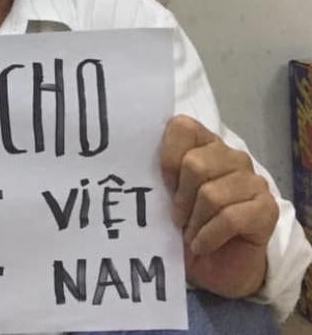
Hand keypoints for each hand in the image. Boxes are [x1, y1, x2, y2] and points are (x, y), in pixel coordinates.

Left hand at [160, 114, 277, 298]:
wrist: (218, 267)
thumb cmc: (187, 225)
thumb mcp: (165, 196)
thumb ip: (155, 174)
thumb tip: (128, 163)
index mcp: (204, 142)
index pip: (182, 126)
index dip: (167, 158)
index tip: (164, 186)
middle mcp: (232, 155)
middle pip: (195, 164)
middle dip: (180, 198)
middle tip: (177, 219)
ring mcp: (253, 180)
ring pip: (212, 194)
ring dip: (194, 221)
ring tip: (190, 234)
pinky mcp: (267, 208)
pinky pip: (231, 218)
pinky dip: (209, 236)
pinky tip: (202, 245)